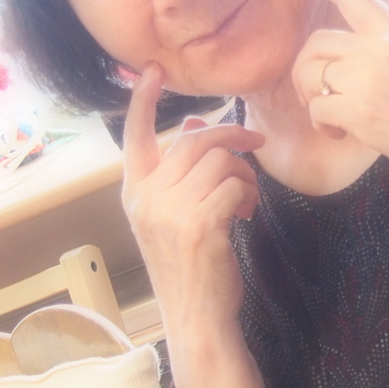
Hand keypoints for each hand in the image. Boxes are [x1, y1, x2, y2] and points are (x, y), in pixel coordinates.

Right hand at [122, 64, 262, 333]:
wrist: (195, 317)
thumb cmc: (188, 266)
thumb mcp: (173, 217)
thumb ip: (179, 173)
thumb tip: (194, 121)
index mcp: (134, 192)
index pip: (133, 136)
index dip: (142, 100)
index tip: (152, 70)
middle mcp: (146, 198)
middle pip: (193, 139)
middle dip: (231, 136)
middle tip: (255, 144)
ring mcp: (170, 210)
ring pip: (219, 160)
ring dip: (244, 172)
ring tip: (248, 197)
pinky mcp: (200, 223)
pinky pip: (234, 184)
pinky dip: (249, 193)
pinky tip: (247, 214)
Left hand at [288, 0, 388, 247]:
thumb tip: (363, 63)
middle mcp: (380, 48)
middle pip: (317, 43)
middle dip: (306, 70)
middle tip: (316, 94)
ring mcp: (369, 78)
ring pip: (310, 75)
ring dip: (312, 99)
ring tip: (332, 118)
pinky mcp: (362, 112)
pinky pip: (318, 109)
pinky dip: (322, 124)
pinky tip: (341, 133)